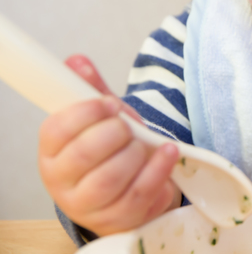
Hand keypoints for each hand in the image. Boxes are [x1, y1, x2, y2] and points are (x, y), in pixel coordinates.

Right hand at [38, 55, 181, 235]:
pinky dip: (158, 169)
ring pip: (109, 179)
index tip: (110, 104)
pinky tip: (169, 152)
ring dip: (134, 153)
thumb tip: (78, 61)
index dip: (85, 113)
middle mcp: (64, 184)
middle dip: (114, 132)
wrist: (132, 187)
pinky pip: (139, 195)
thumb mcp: (101, 118)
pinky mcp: (119, 219)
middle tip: (128, 125)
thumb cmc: (112, 150)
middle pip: (84, 155)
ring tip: (145, 141)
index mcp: (52, 153)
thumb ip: (91, 90)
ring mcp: (90, 208)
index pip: (57, 130)